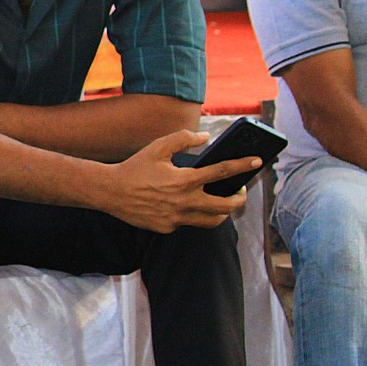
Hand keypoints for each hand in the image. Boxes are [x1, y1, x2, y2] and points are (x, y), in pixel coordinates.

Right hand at [104, 130, 257, 232]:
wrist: (109, 192)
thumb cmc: (134, 167)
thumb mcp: (158, 147)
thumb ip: (183, 139)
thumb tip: (205, 138)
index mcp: (185, 180)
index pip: (223, 172)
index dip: (243, 165)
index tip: (257, 161)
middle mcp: (184, 201)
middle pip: (227, 206)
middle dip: (239, 198)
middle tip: (239, 192)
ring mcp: (176, 218)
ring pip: (212, 221)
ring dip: (222, 212)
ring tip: (220, 202)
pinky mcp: (167, 227)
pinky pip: (188, 223)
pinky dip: (193, 214)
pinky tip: (186, 206)